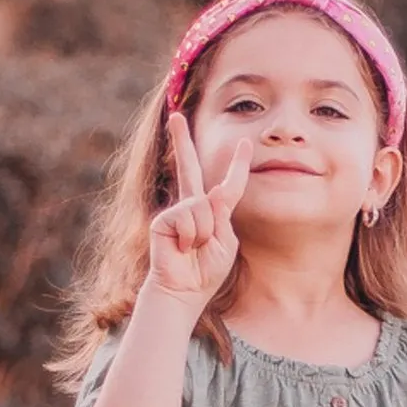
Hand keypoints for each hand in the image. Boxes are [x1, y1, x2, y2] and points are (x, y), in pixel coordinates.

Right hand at [147, 114, 249, 301]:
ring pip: (203, 207)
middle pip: (190, 167)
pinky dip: (190, 236)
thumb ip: (221, 216)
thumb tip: (210, 193)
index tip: (243, 144)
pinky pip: (188, 218)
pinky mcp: (163, 219)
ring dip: (204, 233)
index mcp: (212, 212)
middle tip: (176, 115)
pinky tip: (181, 248)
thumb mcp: (225, 242)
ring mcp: (176, 211)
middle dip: (181, 141)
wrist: (184, 291)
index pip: (227, 185)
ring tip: (194, 249)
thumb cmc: (205, 272)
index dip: (236, 166)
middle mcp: (193, 206)